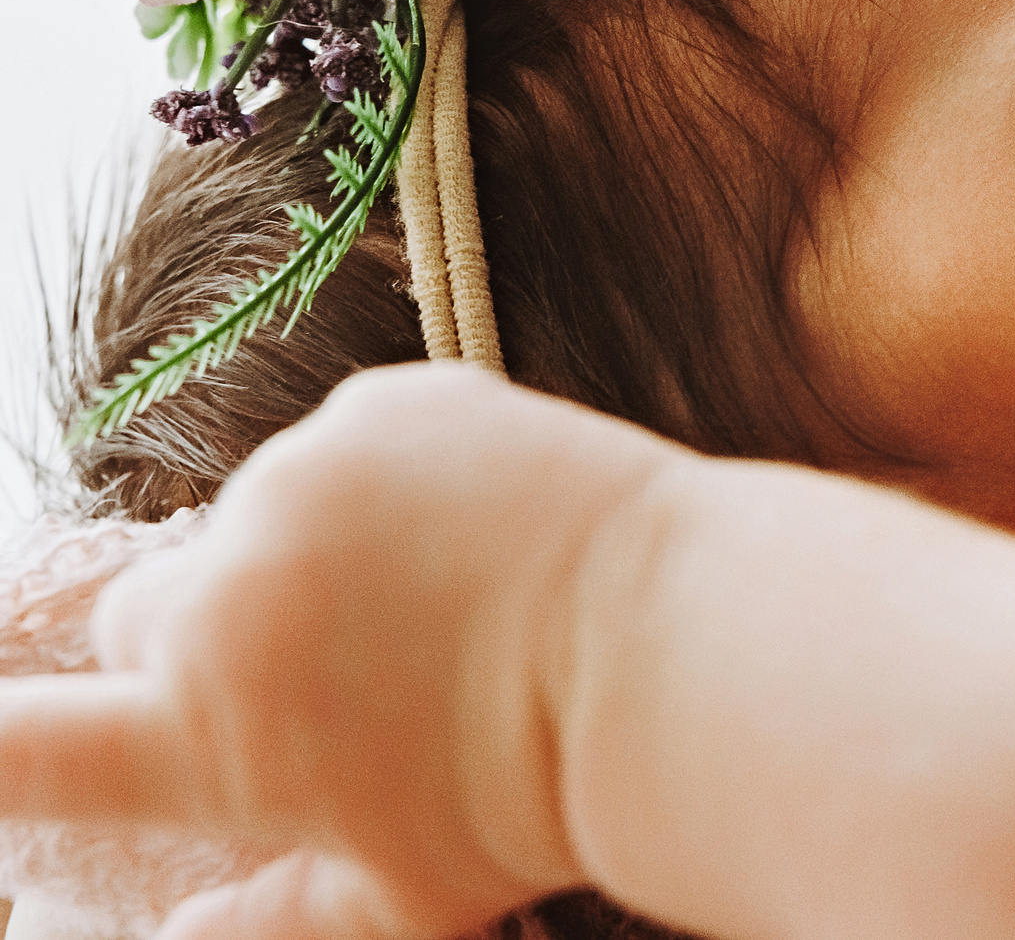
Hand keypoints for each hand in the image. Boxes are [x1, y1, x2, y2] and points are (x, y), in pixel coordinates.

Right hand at [0, 365, 678, 939]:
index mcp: (210, 738)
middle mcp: (228, 597)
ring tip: (450, 593)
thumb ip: (276, 922)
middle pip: (145, 613)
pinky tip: (491, 522)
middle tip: (334, 670)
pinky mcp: (383, 404)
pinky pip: (360, 440)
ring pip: (264, 516)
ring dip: (319, 547)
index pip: (21, 748)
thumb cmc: (542, 795)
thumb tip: (185, 936)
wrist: (673, 654)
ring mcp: (302, 483)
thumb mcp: (404, 897)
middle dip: (212, 641)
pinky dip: (404, 472)